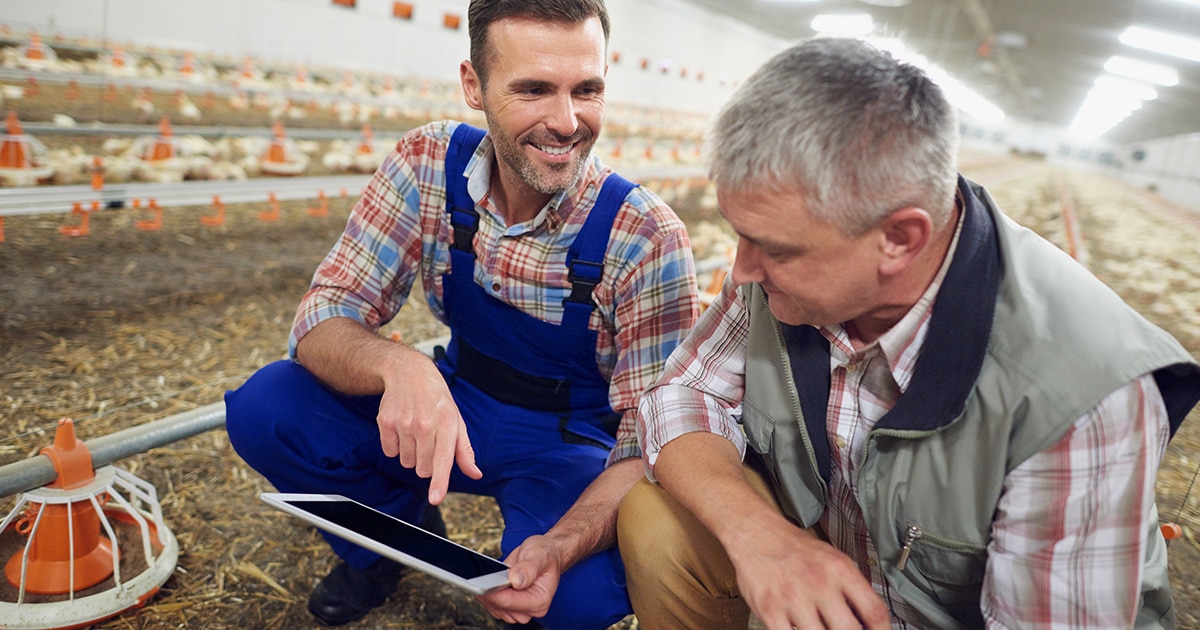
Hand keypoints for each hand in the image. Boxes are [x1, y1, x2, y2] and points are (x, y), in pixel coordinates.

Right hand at [376, 350, 482, 503]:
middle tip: (429, 441)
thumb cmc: (437, 400)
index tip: (435, 499)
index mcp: (447, 423)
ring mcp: (403, 423)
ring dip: (411, 454)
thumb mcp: (456, 420)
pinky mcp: (386, 422)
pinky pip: (390, 453)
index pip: (444, 458)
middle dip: (427, 463)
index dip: (439, 481)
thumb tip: (475, 474)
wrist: (409, 372)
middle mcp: (424, 424)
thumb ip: (464, 450)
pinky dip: (396, 447)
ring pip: (406, 463)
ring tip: (415, 433)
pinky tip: (402, 429)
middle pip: (423, 468)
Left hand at [477, 535, 562, 624]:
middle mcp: (530, 608)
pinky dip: (486, 592)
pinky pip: (492, 603)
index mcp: (540, 600)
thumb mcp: (539, 555)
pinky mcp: (509, 604)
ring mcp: (518, 608)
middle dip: (488, 593)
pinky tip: (484, 580)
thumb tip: (516, 580)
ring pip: (494, 607)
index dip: (494, 592)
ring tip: (480, 577)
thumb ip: (528, 568)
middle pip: (500, 607)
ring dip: (485, 594)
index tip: (480, 583)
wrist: (544, 554)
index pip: (511, 601)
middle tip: (478, 577)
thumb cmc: (544, 555)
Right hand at [729, 515, 889, 629]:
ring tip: (820, 627)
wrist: (756, 533)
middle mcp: (819, 583)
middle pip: (850, 629)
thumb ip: (852, 589)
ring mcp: (793, 597)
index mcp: (839, 570)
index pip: (873, 611)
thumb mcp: (833, 559)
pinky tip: (798, 628)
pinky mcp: (770, 608)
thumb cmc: (795, 549)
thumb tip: (869, 620)